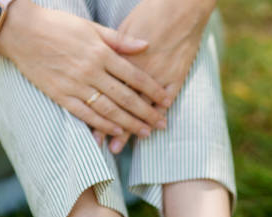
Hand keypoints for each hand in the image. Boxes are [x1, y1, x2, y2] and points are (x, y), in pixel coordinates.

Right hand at [0, 0, 170, 137]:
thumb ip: (120, 40)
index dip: (152, 89)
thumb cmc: (59, 26)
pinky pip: (86, 114)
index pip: (134, 75)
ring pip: (109, 109)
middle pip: (126, 96)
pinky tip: (117, 133)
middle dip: (146, 112)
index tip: (165, 100)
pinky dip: (103, 125)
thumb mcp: (91, 28)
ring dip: (129, 123)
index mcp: (101, 52)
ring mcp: (76, 85)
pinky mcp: (62, 96)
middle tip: (161, 124)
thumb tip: (145, 45)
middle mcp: (91, 71)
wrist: (22, 32)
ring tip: (145, 133)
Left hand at [99, 0, 215, 152]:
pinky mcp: (175, 76)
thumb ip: (113, 49)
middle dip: (110, 127)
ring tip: (123, 145)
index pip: (104, 92)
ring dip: (132, 127)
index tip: (91, 130)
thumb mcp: (124, 28)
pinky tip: (155, 126)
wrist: (181, 6)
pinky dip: (159, 113)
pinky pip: (165, 100)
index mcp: (119, 59)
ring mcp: (157, 75)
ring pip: (141, 107)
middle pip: (119, 104)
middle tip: (103, 147)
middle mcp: (137, 72)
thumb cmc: (150, 13)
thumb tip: (99, 64)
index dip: (96, 112)